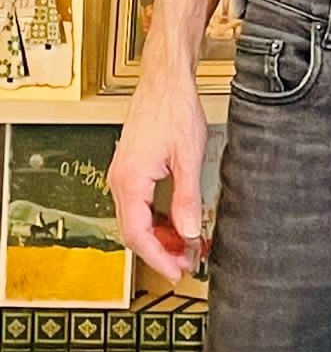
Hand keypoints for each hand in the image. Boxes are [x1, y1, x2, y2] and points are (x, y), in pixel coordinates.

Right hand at [107, 67, 207, 282]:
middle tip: (187, 261)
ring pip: (137, 219)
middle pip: (134, 231)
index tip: (177, 271)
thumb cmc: (173, 108)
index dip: (158, 258)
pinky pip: (140, 204)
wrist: (165, 80)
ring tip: (187, 245)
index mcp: (130, 181)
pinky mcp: (132, 169)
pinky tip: (178, 222)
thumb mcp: (188, 157)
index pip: (138, 235)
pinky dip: (158, 218)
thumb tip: (189, 232)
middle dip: (160, 251)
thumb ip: (187, 198)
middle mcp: (121, 180)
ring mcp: (124, 175)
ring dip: (160, 235)